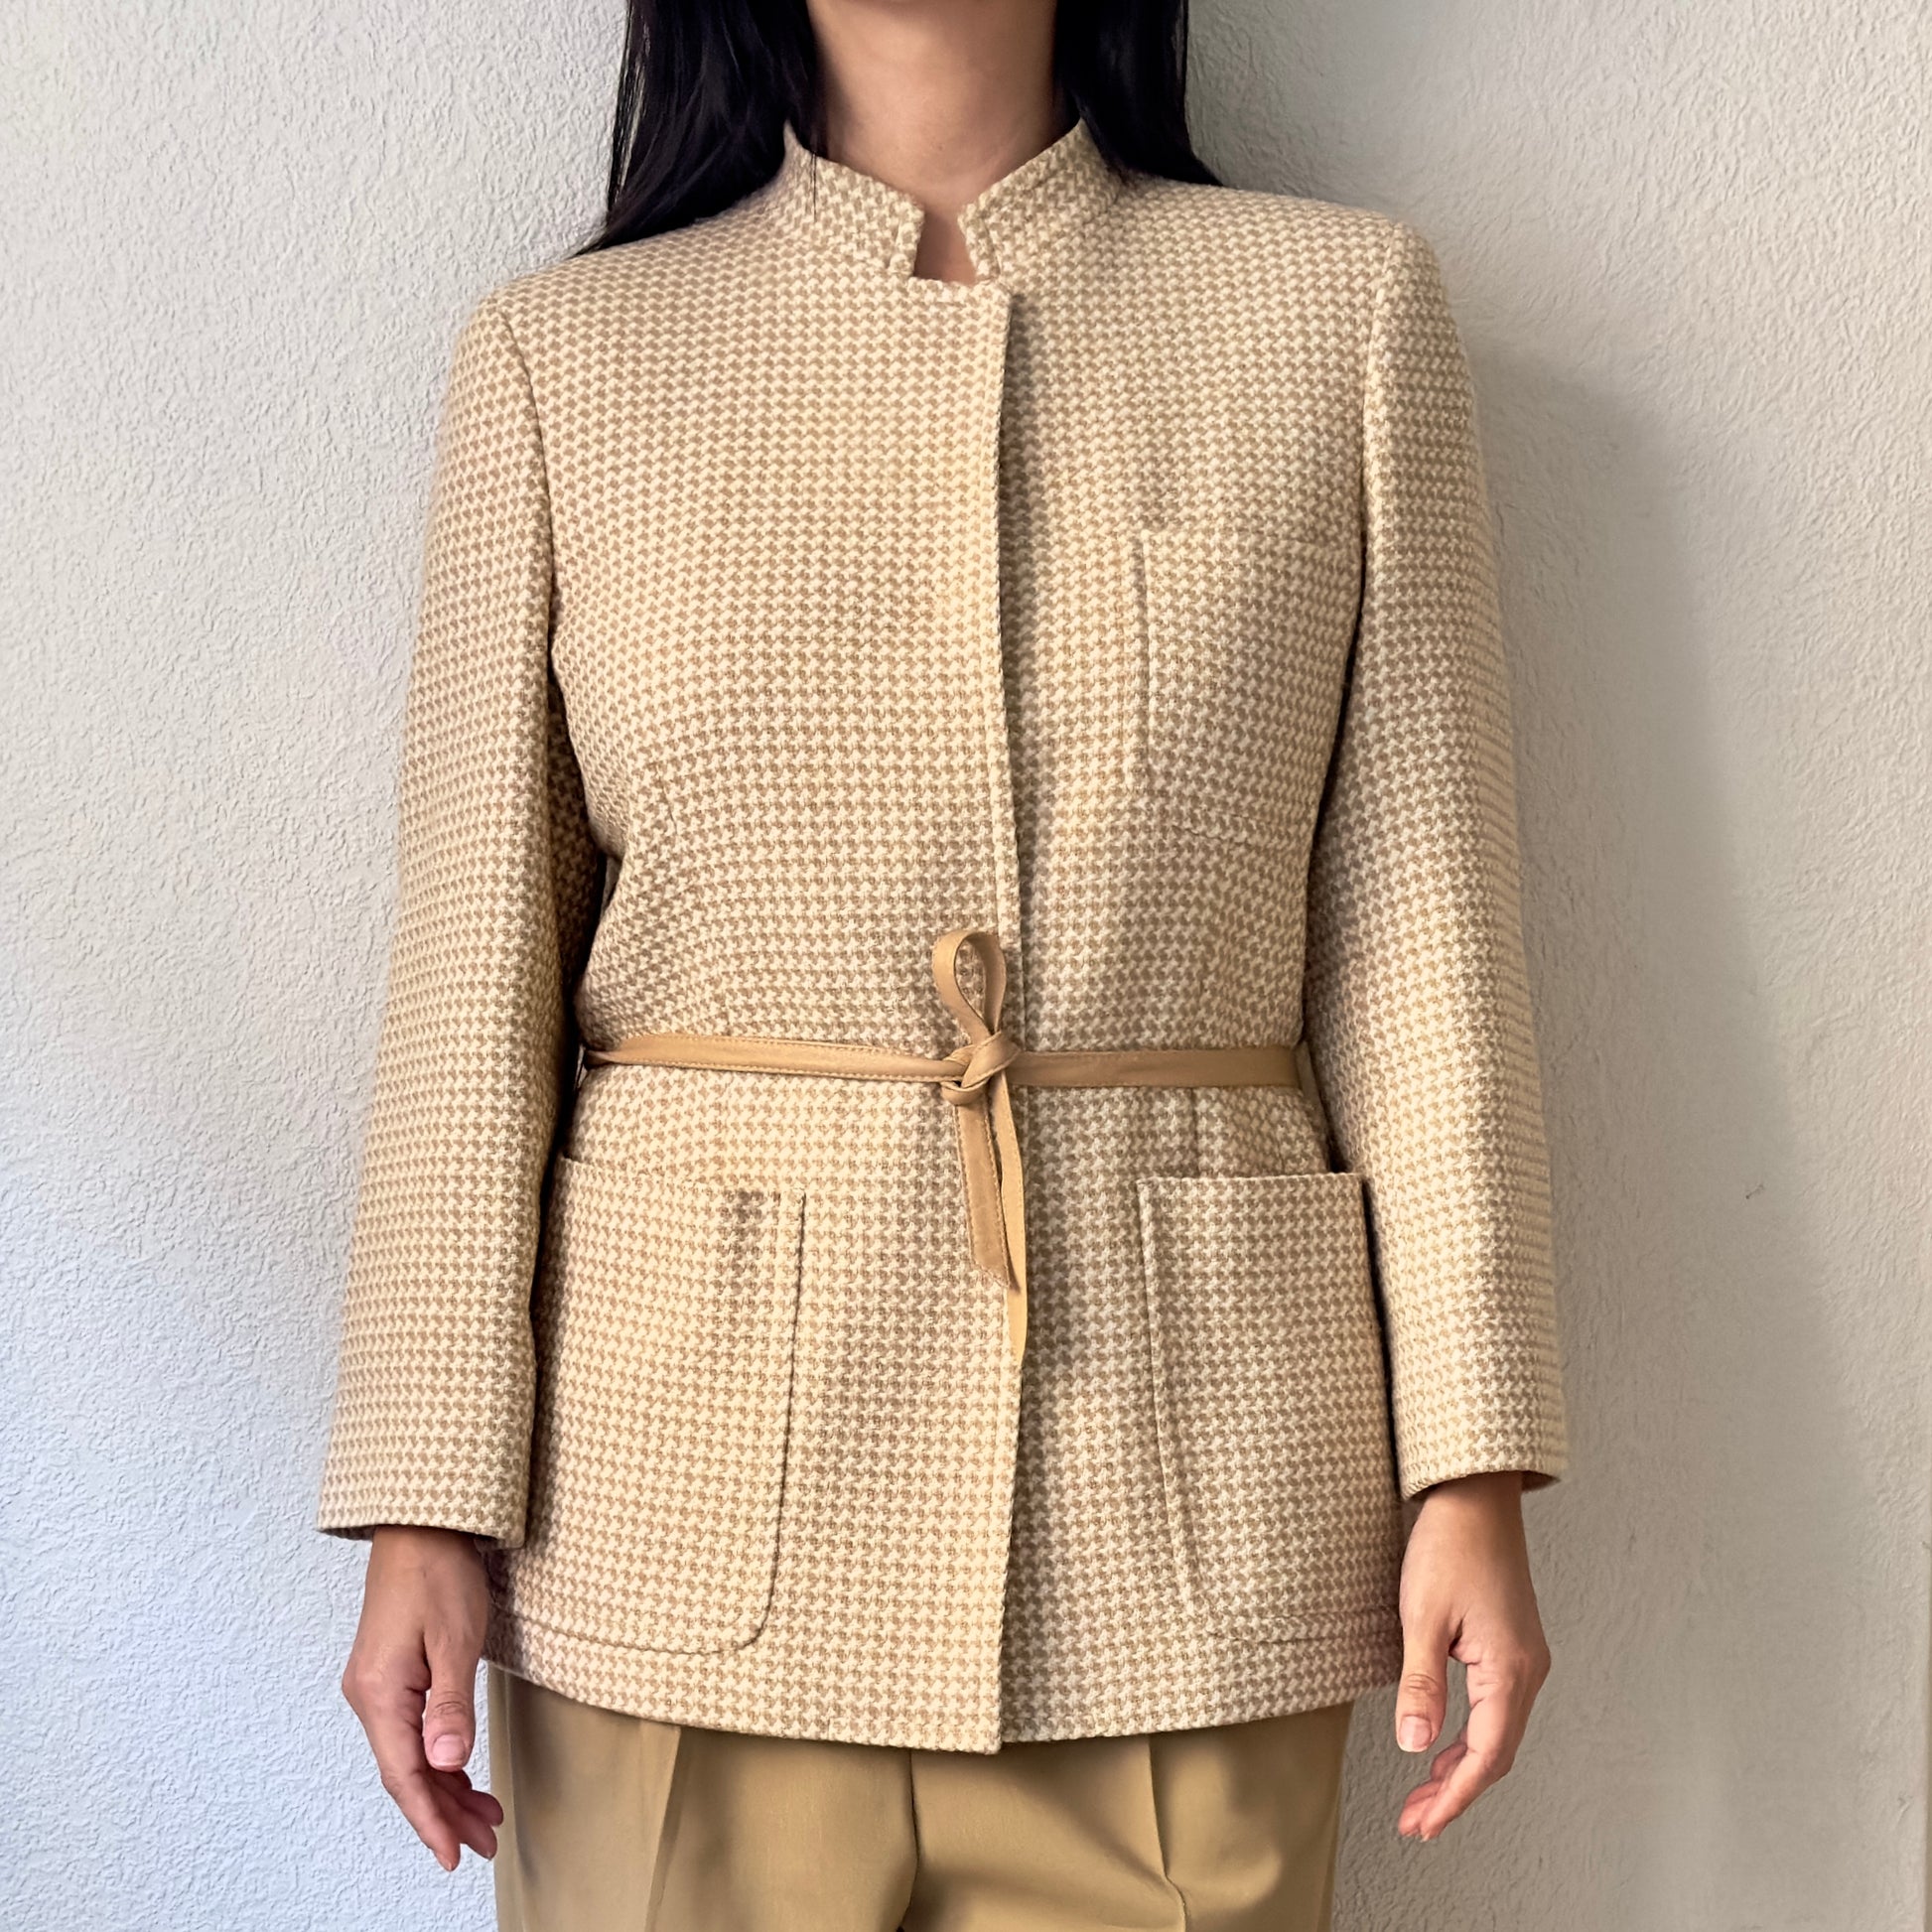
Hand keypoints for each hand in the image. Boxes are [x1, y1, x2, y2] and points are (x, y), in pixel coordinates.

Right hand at [339, 1525, 503, 1869]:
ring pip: (410, 1756)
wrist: (421, 1523)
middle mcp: (369, 1697)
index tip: (453, 1856)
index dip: (430, 1820)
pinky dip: (438, 1757)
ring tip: (483, 1817)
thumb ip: (450, 1704)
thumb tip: (446, 1764)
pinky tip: (461, 1772)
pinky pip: (412, 1732)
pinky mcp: (391, 1675)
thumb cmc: (437, 1571)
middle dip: (445, 1812)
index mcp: (379, 1694)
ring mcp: (377, 1687)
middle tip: (485, 1841)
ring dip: (445, 1788)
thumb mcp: (454, 1638)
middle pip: (407, 1773)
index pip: (405, 1776)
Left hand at [1393, 1469, 1550, 1840]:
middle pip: (1497, 1753)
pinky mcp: (1514, 1644)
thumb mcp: (1421, 1616)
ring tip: (1422, 1794)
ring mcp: (1525, 1657)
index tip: (1422, 1824)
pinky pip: (1498, 1707)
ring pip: (1498, 1732)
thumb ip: (1420, 1684)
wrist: (1475, 1495)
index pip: (1486, 1757)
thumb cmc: (1449, 1545)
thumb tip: (1414, 1745)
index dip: (1453, 1798)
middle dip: (1455, 1791)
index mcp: (1509, 1670)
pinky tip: (1443, 1743)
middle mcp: (1528, 1670)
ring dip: (1462, 1766)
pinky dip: (1471, 1735)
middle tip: (1414, 1820)